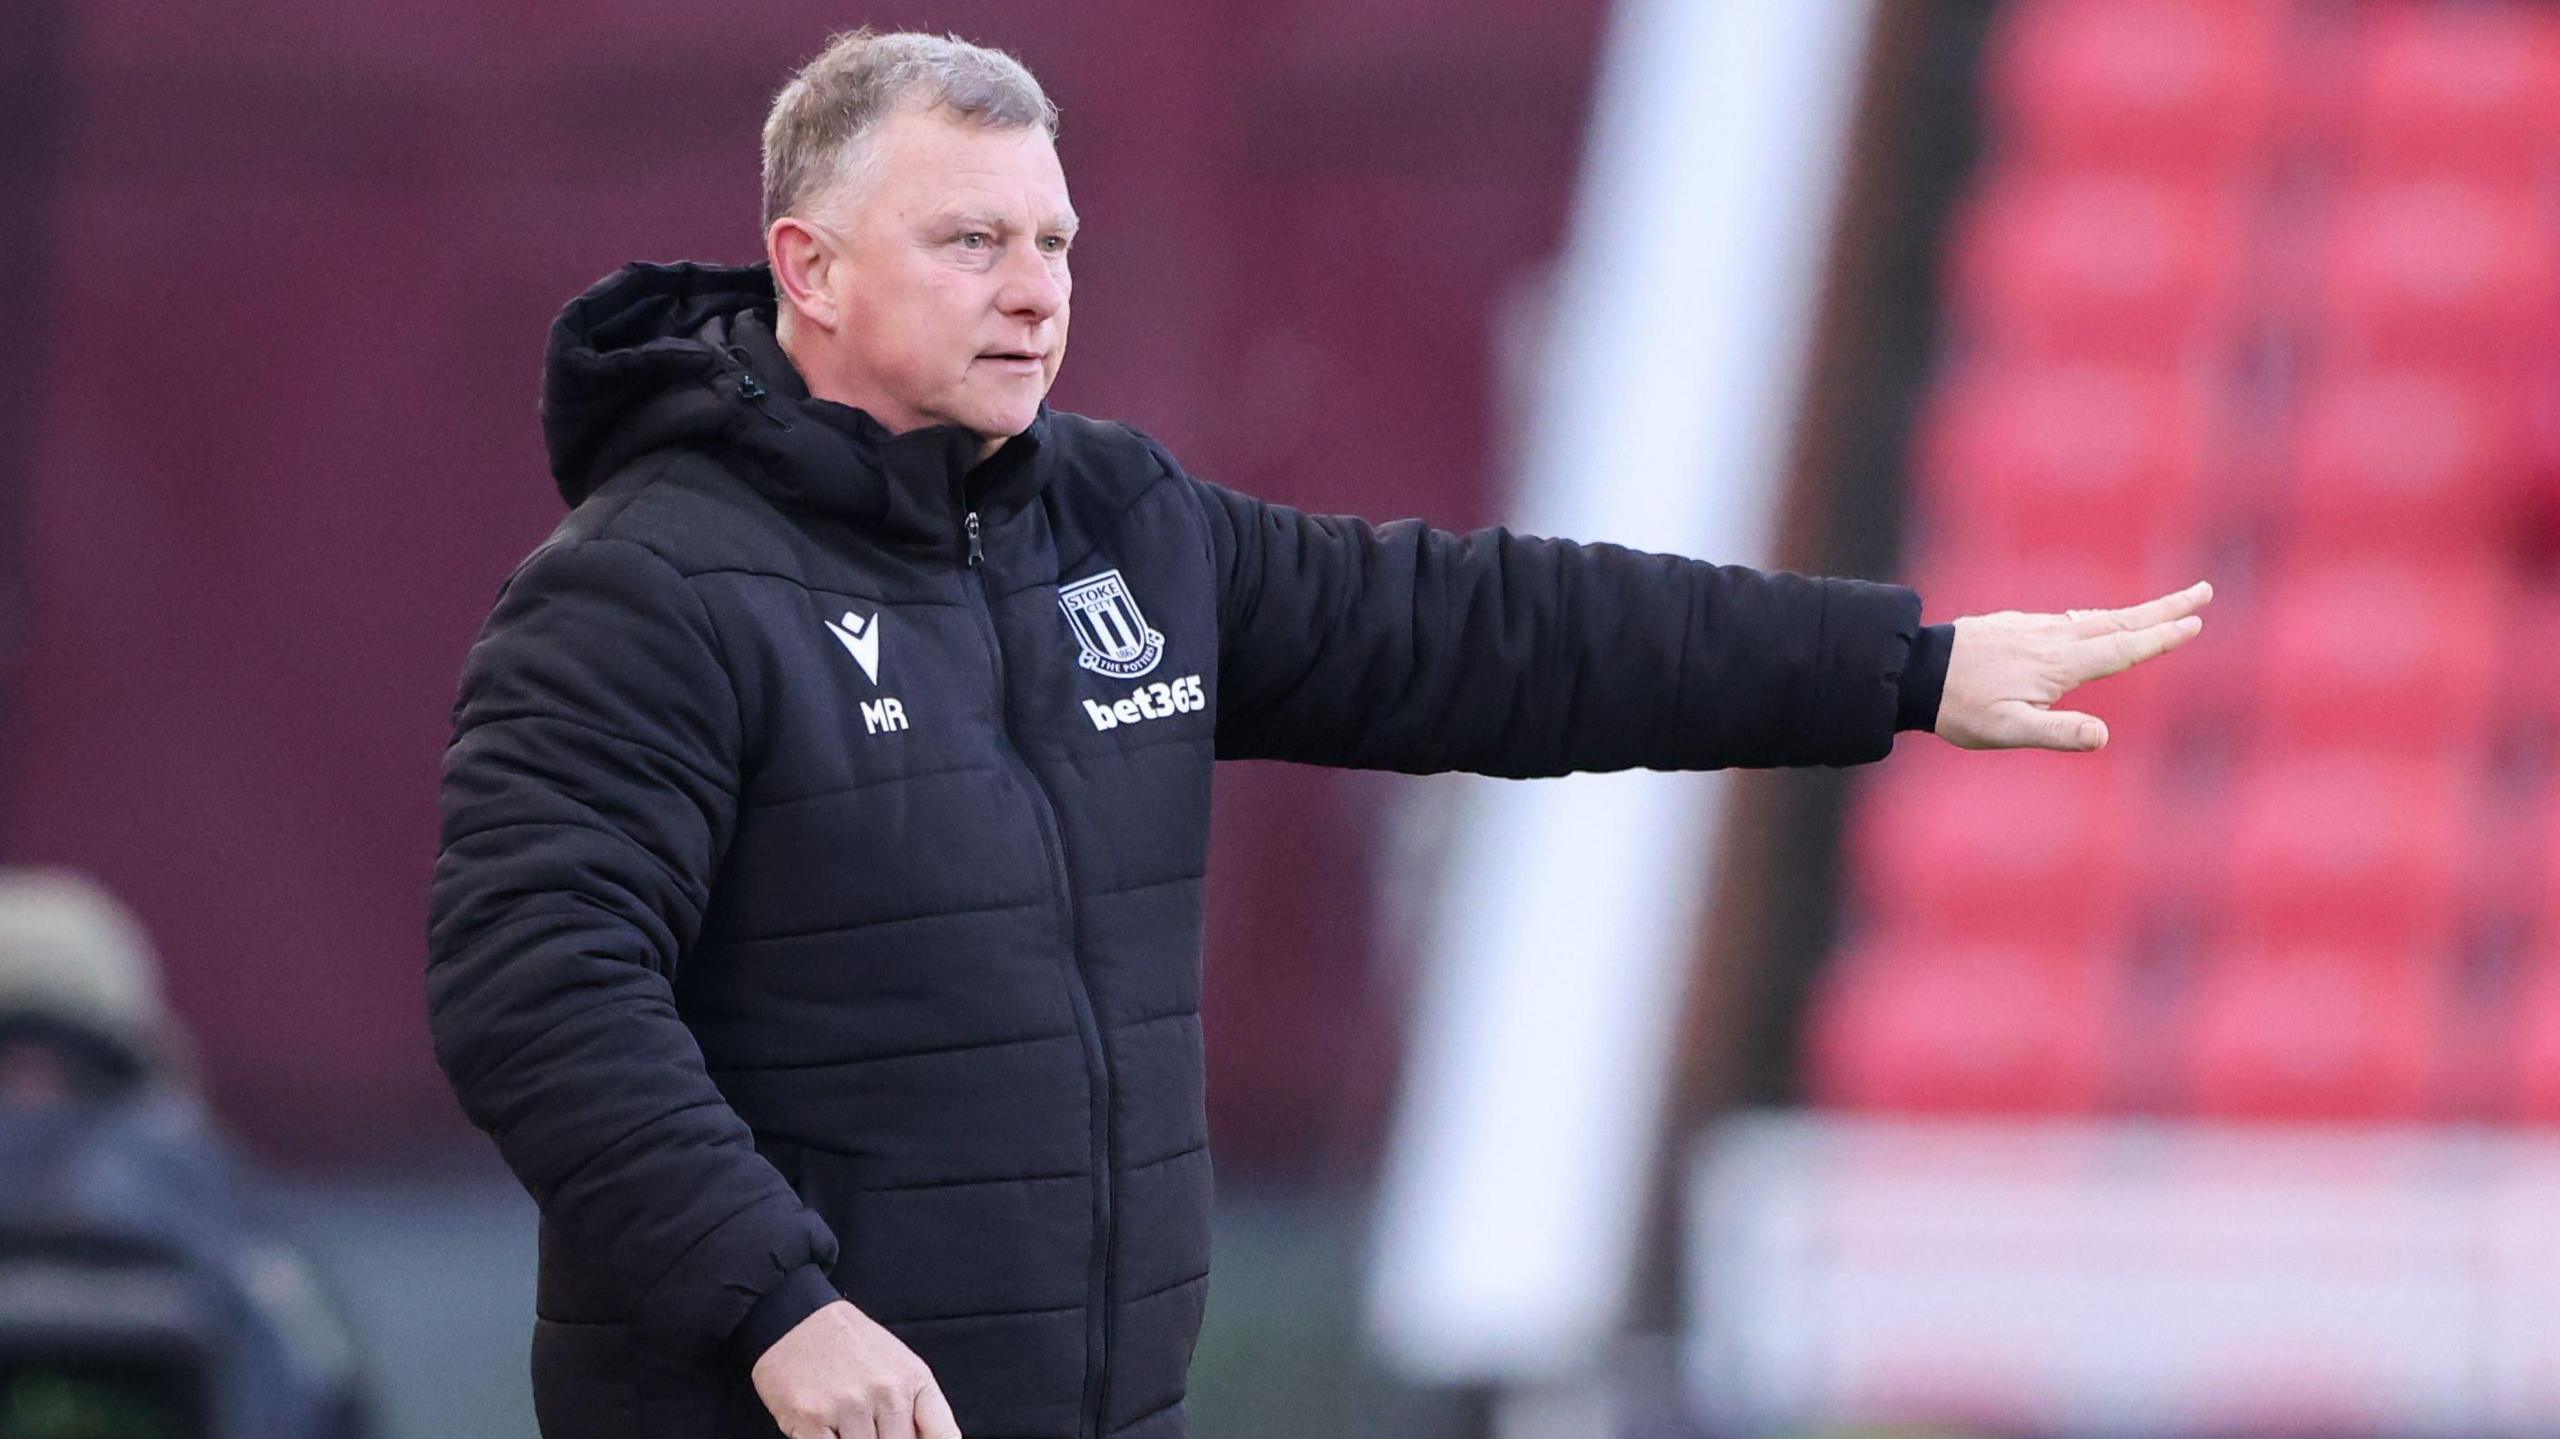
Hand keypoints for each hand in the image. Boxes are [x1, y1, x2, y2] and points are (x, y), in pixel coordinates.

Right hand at [750, 1298, 961, 1438]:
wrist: (795, 1320)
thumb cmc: (847, 1344)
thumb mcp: (897, 1363)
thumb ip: (915, 1405)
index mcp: (912, 1379)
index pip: (943, 1434)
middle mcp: (885, 1392)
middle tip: (865, 1420)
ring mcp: (849, 1406)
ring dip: (852, 1438)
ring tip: (842, 1416)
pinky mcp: (812, 1419)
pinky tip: (824, 1424)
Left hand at [1934, 580, 2211, 751]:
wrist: (1912, 671)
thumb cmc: (1960, 708)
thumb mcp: (2009, 732)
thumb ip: (2057, 733)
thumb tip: (2103, 737)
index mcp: (2060, 664)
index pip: (2122, 649)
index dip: (2160, 637)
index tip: (2194, 622)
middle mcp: (2052, 639)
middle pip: (2119, 621)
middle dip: (2164, 608)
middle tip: (2204, 592)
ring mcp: (2033, 628)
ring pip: (2095, 617)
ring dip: (2134, 611)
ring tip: (2163, 608)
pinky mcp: (2015, 626)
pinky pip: (2068, 619)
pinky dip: (2097, 617)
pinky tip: (2095, 622)